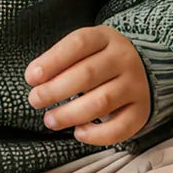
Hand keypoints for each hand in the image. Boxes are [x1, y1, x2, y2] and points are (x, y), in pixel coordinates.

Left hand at [25, 25, 150, 146]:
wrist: (140, 67)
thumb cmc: (98, 60)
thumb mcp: (83, 50)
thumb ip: (61, 61)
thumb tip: (35, 79)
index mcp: (105, 37)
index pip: (78, 44)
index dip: (52, 61)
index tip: (30, 78)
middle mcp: (124, 58)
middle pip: (88, 74)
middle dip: (55, 90)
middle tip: (35, 100)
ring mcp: (135, 85)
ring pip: (102, 102)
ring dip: (71, 114)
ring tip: (50, 120)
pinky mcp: (142, 110)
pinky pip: (121, 128)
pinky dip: (97, 135)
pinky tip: (78, 132)